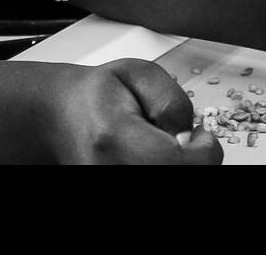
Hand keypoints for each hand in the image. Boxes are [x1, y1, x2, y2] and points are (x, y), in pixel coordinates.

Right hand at [42, 59, 221, 163]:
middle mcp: (108, 171)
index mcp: (113, 137)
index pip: (179, 162)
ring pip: (174, 180)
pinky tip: (152, 158)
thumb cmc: (98, 95)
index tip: (200, 136)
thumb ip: (171, 99)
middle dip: (193, 160)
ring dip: (178, 164)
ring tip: (160, 145)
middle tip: (182, 140)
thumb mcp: (138, 74)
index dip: (204, 152)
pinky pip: (159, 179)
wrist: (62, 117)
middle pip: (180, 176)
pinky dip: (164, 167)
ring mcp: (107, 181)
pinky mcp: (110, 192)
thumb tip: (187, 136)